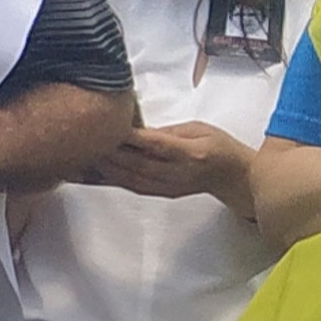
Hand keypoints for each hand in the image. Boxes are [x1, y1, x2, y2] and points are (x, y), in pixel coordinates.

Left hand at [92, 121, 250, 205]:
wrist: (234, 177)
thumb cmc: (219, 148)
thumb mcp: (199, 129)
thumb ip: (169, 131)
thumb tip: (138, 129)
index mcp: (192, 153)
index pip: (157, 145)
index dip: (132, 137)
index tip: (113, 126)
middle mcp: (179, 173)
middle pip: (139, 164)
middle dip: (111, 153)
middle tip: (89, 139)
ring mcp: (169, 186)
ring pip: (132, 178)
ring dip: (107, 168)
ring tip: (86, 155)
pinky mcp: (162, 194)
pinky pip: (132, 188)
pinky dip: (112, 180)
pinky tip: (95, 174)